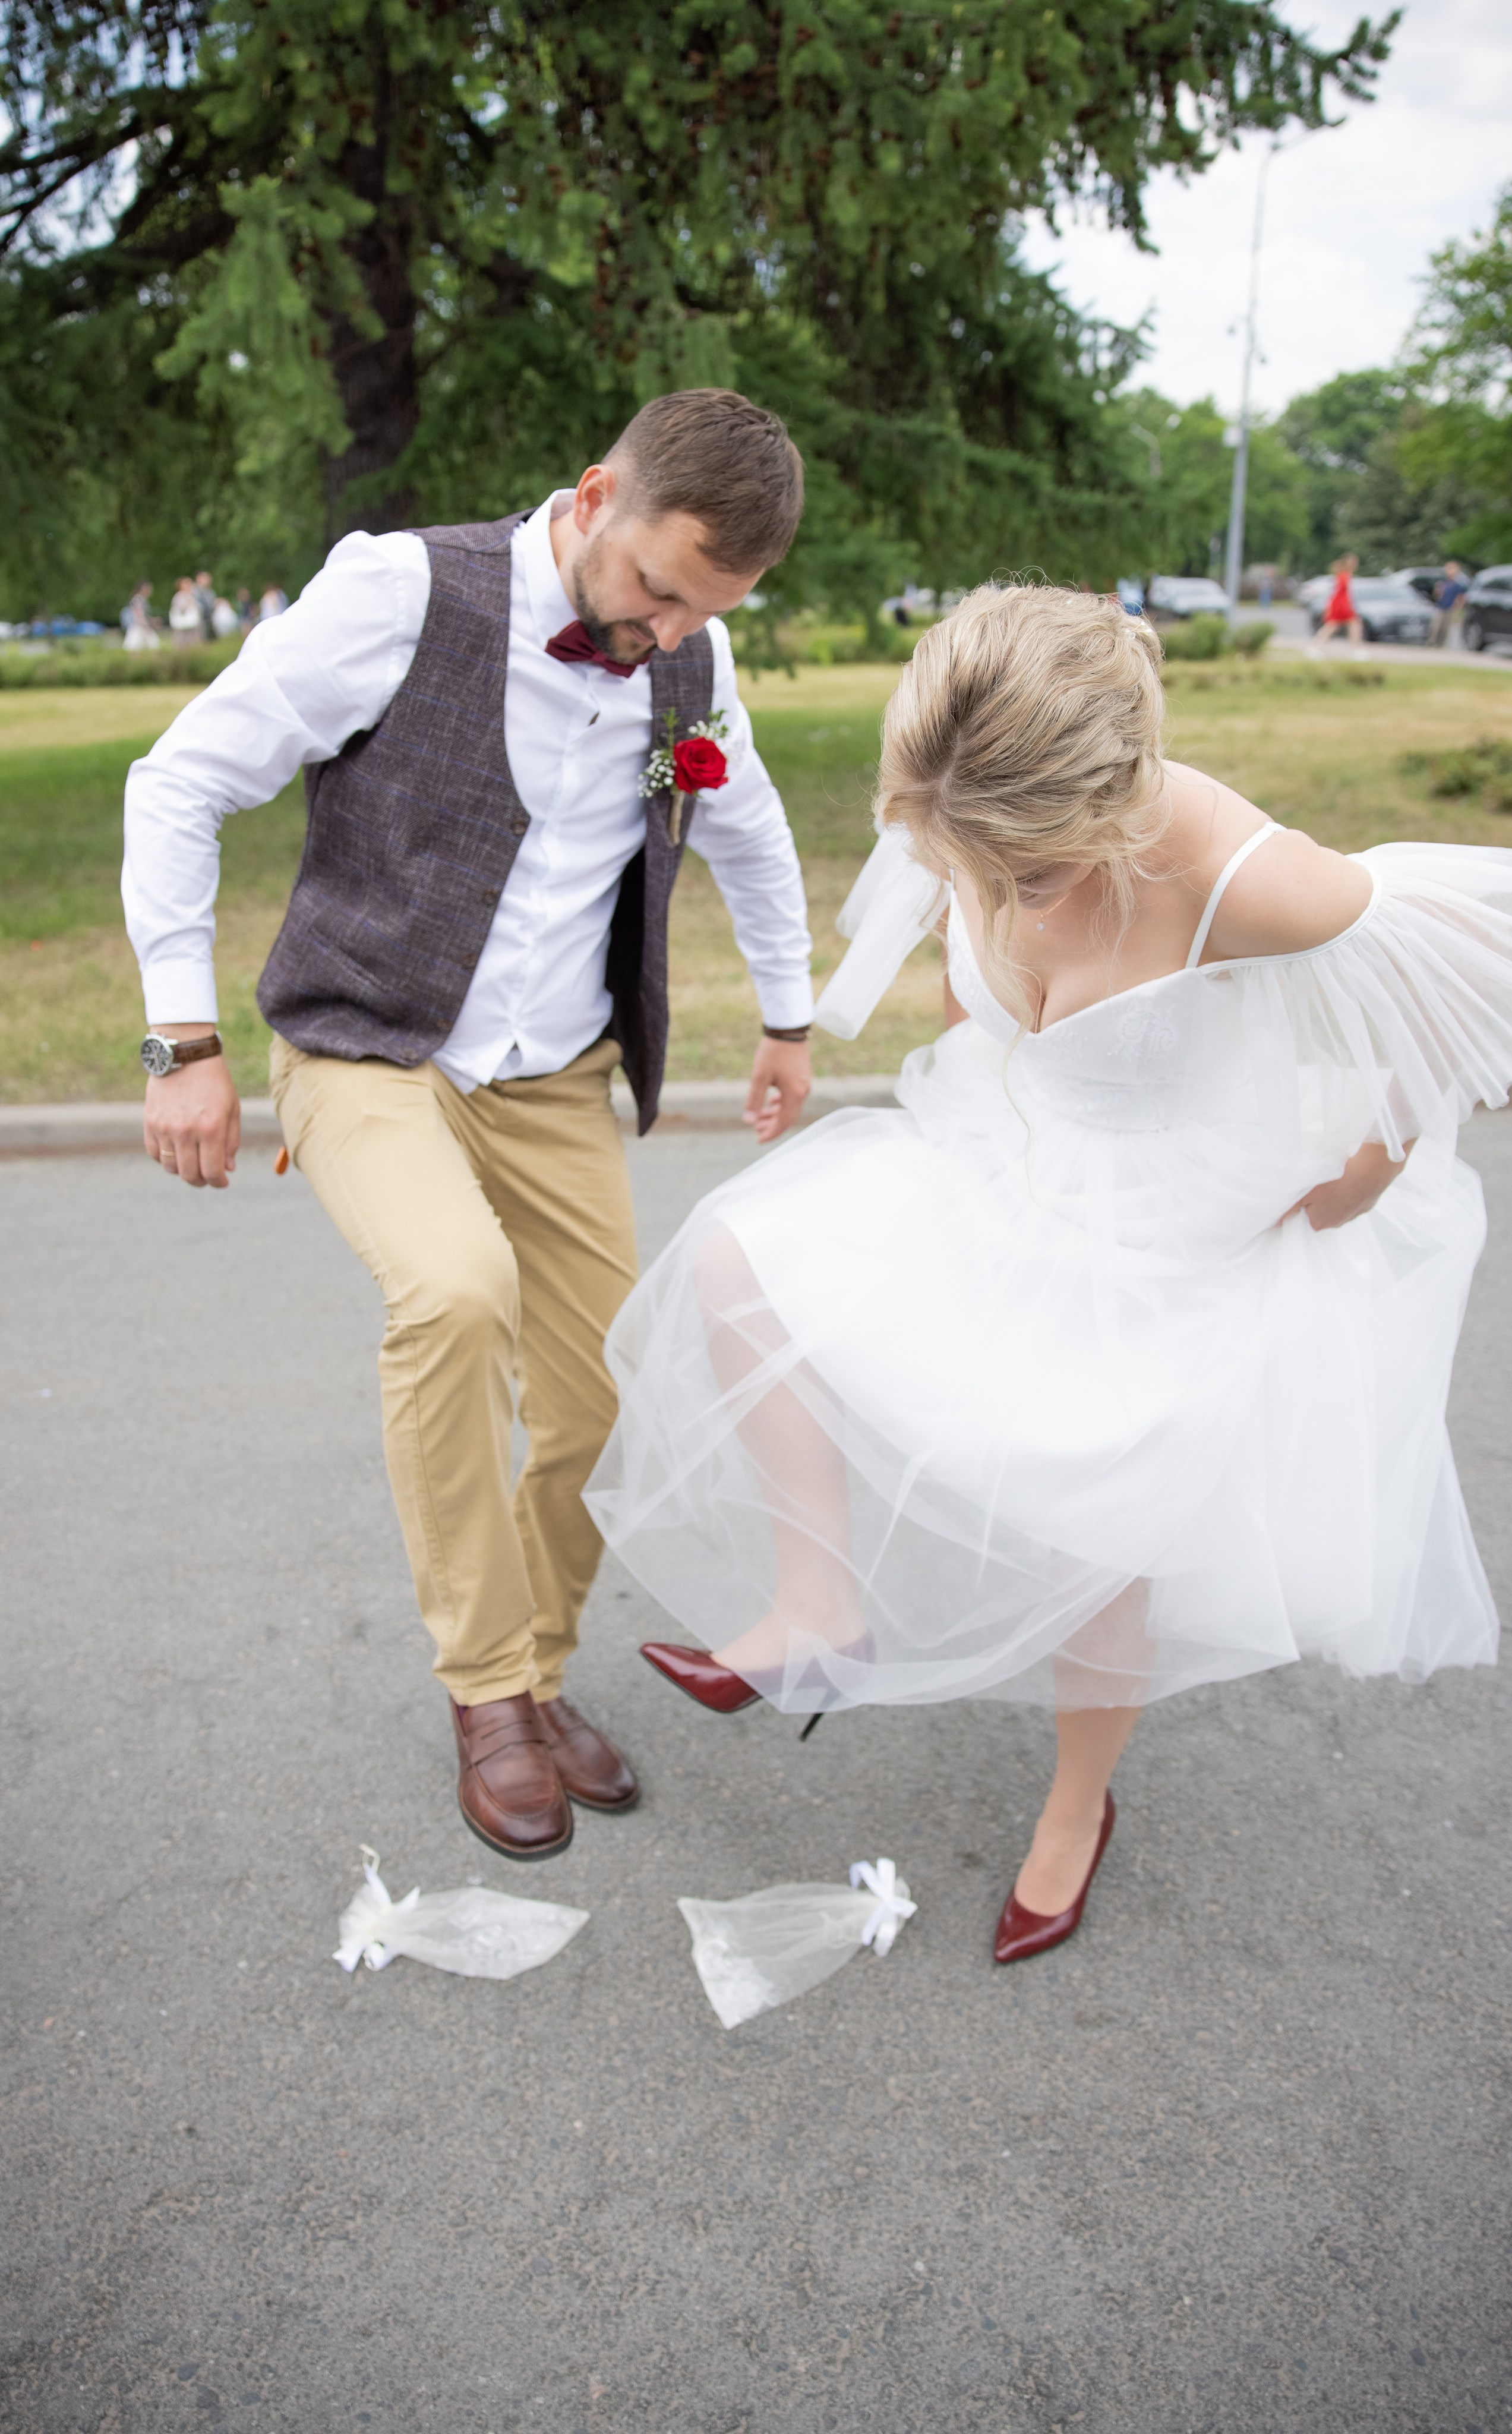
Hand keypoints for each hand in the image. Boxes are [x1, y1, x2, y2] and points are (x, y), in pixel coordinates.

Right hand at [143, 1040, 241, 1187]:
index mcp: (210, 1128)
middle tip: (207, 1178)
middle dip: (201, 1181)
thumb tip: (227, 1169)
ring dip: (182, 1171)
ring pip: (170, 1167)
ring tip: (192, 1164)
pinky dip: (164, 1159)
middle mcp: (185, 1131)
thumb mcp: (232, 1109)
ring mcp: (164, 1127)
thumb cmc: (215, 1082)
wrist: (186, 1055)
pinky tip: (176, 1152)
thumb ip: (231, 1142)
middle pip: (189, 1174)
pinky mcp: (149, 1122)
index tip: (222, 1182)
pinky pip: (154, 1153)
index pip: (212, 1171)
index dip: (218, 1182)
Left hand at [743, 1036, 811, 1142]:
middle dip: (772, 1125)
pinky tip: (771, 1101)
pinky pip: (792, 1097)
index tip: (758, 1139)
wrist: (788, 1029)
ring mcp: (804, 1084)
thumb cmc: (773, 1052)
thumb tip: (748, 1121)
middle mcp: (803, 1091)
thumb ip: (754, 1100)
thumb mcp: (759, 1077)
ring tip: (759, 1117)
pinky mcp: (801, 1076)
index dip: (771, 1133)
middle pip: (788, 1117)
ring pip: (790, 1107)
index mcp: (795, 1094)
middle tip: (755, 1130)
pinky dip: (781, 1103)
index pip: (784, 1122)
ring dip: (775, 1114)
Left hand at [1284, 1138, 1411, 1231]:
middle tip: (1318, 1186)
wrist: (1370, 1173)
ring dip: (1335, 1197)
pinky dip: (1350, 1193)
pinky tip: (1349, 1181)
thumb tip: (1277, 1219)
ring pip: (1339, 1207)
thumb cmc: (1335, 1182)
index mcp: (1319, 1223)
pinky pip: (1354, 1201)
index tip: (1302, 1196)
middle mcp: (1336, 1224)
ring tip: (1335, 1181)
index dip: (1302, 1207)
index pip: (1304, 1220)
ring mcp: (1353, 1216)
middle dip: (1318, 1202)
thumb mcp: (1306, 1192)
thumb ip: (1291, 1206)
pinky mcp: (1367, 1206)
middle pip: (1321, 1214)